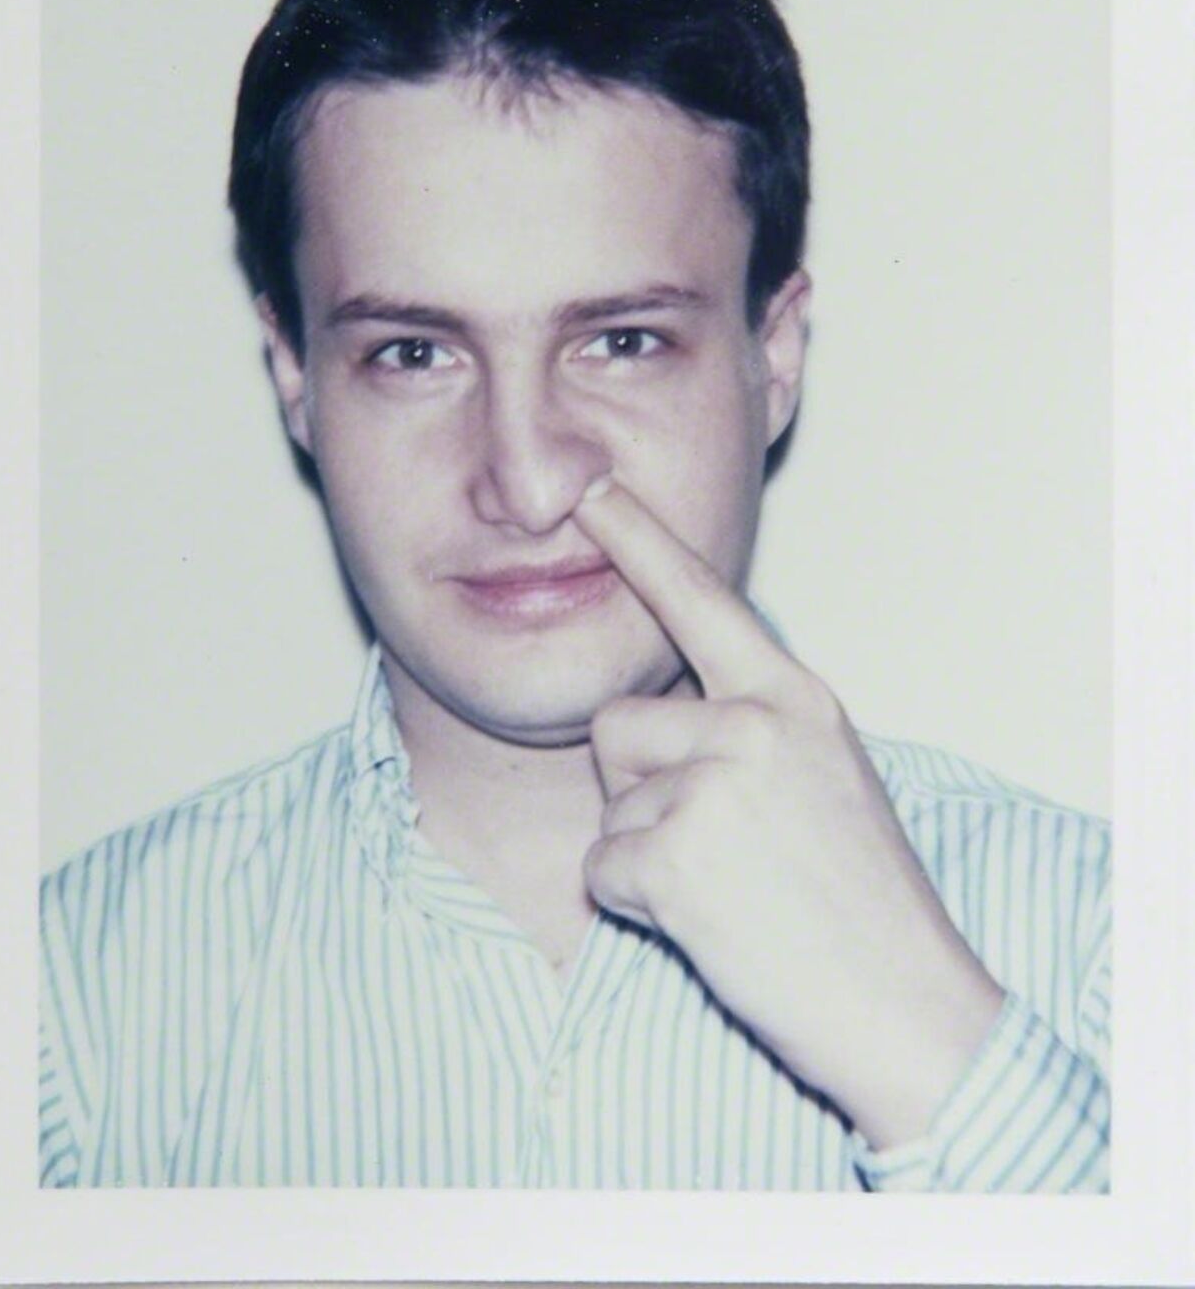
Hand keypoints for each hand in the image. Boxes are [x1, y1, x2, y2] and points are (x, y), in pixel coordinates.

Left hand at [574, 479, 1004, 1149]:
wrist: (904, 1005)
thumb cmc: (861, 900)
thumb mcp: (825, 775)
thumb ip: (753, 724)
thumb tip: (664, 710)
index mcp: (795, 696)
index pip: (701, 601)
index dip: (638, 540)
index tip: (590, 489)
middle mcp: (755, 722)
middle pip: (616, 725)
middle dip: (635, 785)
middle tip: (718, 843)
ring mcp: (715, 783)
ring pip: (607, 801)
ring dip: (642, 850)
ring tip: (726, 883)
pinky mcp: (675, 853)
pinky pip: (599, 869)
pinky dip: (635, 904)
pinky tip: (708, 922)